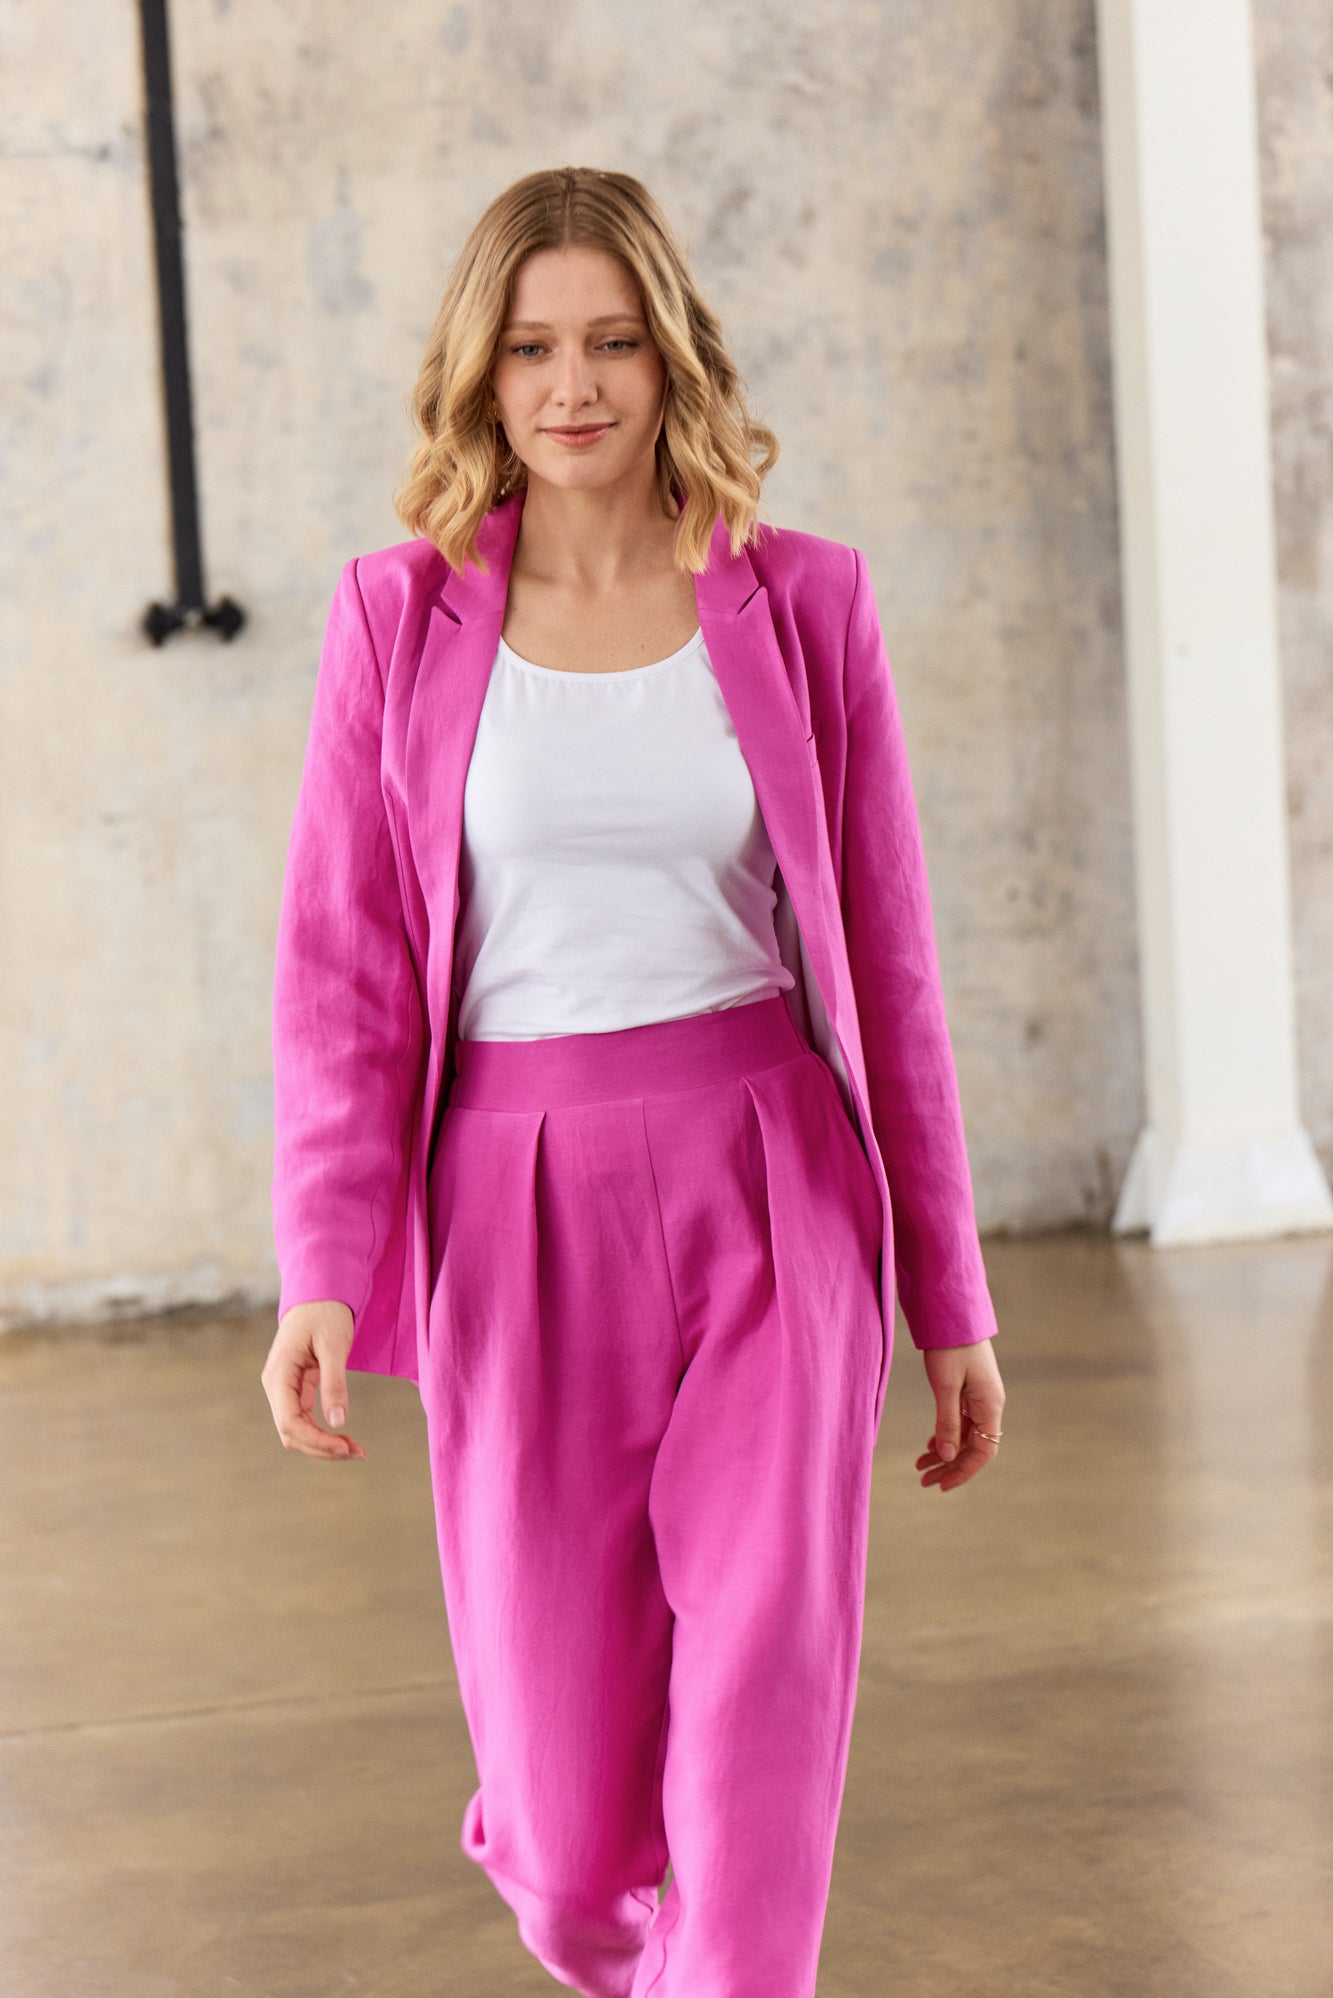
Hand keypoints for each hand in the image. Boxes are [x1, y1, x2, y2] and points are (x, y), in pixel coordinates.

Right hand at [260, 1301, 365, 1461]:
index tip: (346, 1447)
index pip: (290, 1422)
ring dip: (324, 1445)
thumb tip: (338, 1422)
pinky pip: (306, 1420)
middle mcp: (276, 1386)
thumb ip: (334, 1383)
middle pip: (292, 1433)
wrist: (320, 1294)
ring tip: (356, 1450)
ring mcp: (284, 1389)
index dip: (317, 1441)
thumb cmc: (326, 1313)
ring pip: (298, 1430)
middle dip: (322, 1448)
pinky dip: (324, 1432)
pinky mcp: (297, 1389)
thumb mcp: (334, 1345)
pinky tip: (345, 1438)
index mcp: (279, 1375)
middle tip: (358, 1452)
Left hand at [915, 1337, 1004, 1491]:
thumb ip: (947, 1422)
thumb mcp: (945, 1386)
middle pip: (973, 1448)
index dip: (963, 1472)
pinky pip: (961, 1422)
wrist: (952, 1314)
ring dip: (945, 1452)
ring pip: (965, 1436)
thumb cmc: (950, 1347)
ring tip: (920, 1466)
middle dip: (950, 1466)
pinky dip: (945, 1434)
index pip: (983, 1452)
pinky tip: (930, 1444)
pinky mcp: (969, 1391)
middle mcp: (989, 1405)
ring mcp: (980, 1398)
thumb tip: (948, 1456)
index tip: (941, 1485)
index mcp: (990, 1406)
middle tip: (923, 1481)